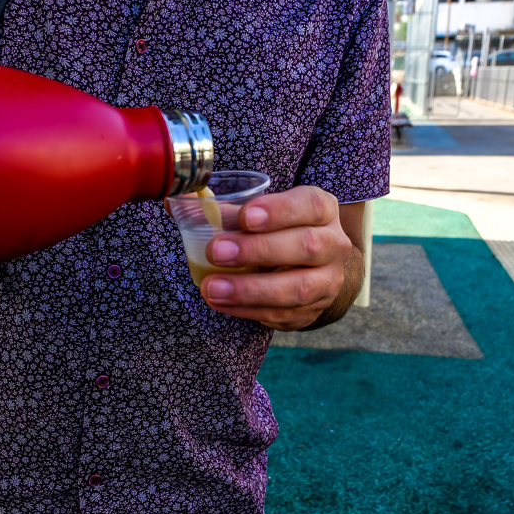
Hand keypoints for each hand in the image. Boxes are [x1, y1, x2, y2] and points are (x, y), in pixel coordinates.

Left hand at [199, 185, 360, 331]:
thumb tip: (180, 198)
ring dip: (250, 289)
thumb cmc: (279, 232)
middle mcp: (334, 245)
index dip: (280, 211)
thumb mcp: (262, 213)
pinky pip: (282, 315)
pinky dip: (248, 310)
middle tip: (216, 252)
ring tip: (211, 288)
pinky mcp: (313, 311)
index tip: (246, 216)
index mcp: (322, 211)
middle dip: (259, 250)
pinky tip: (220, 302)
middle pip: (306, 246)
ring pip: (297, 288)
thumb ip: (224, 207)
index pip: (310, 206)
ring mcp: (327, 282)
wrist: (314, 269)